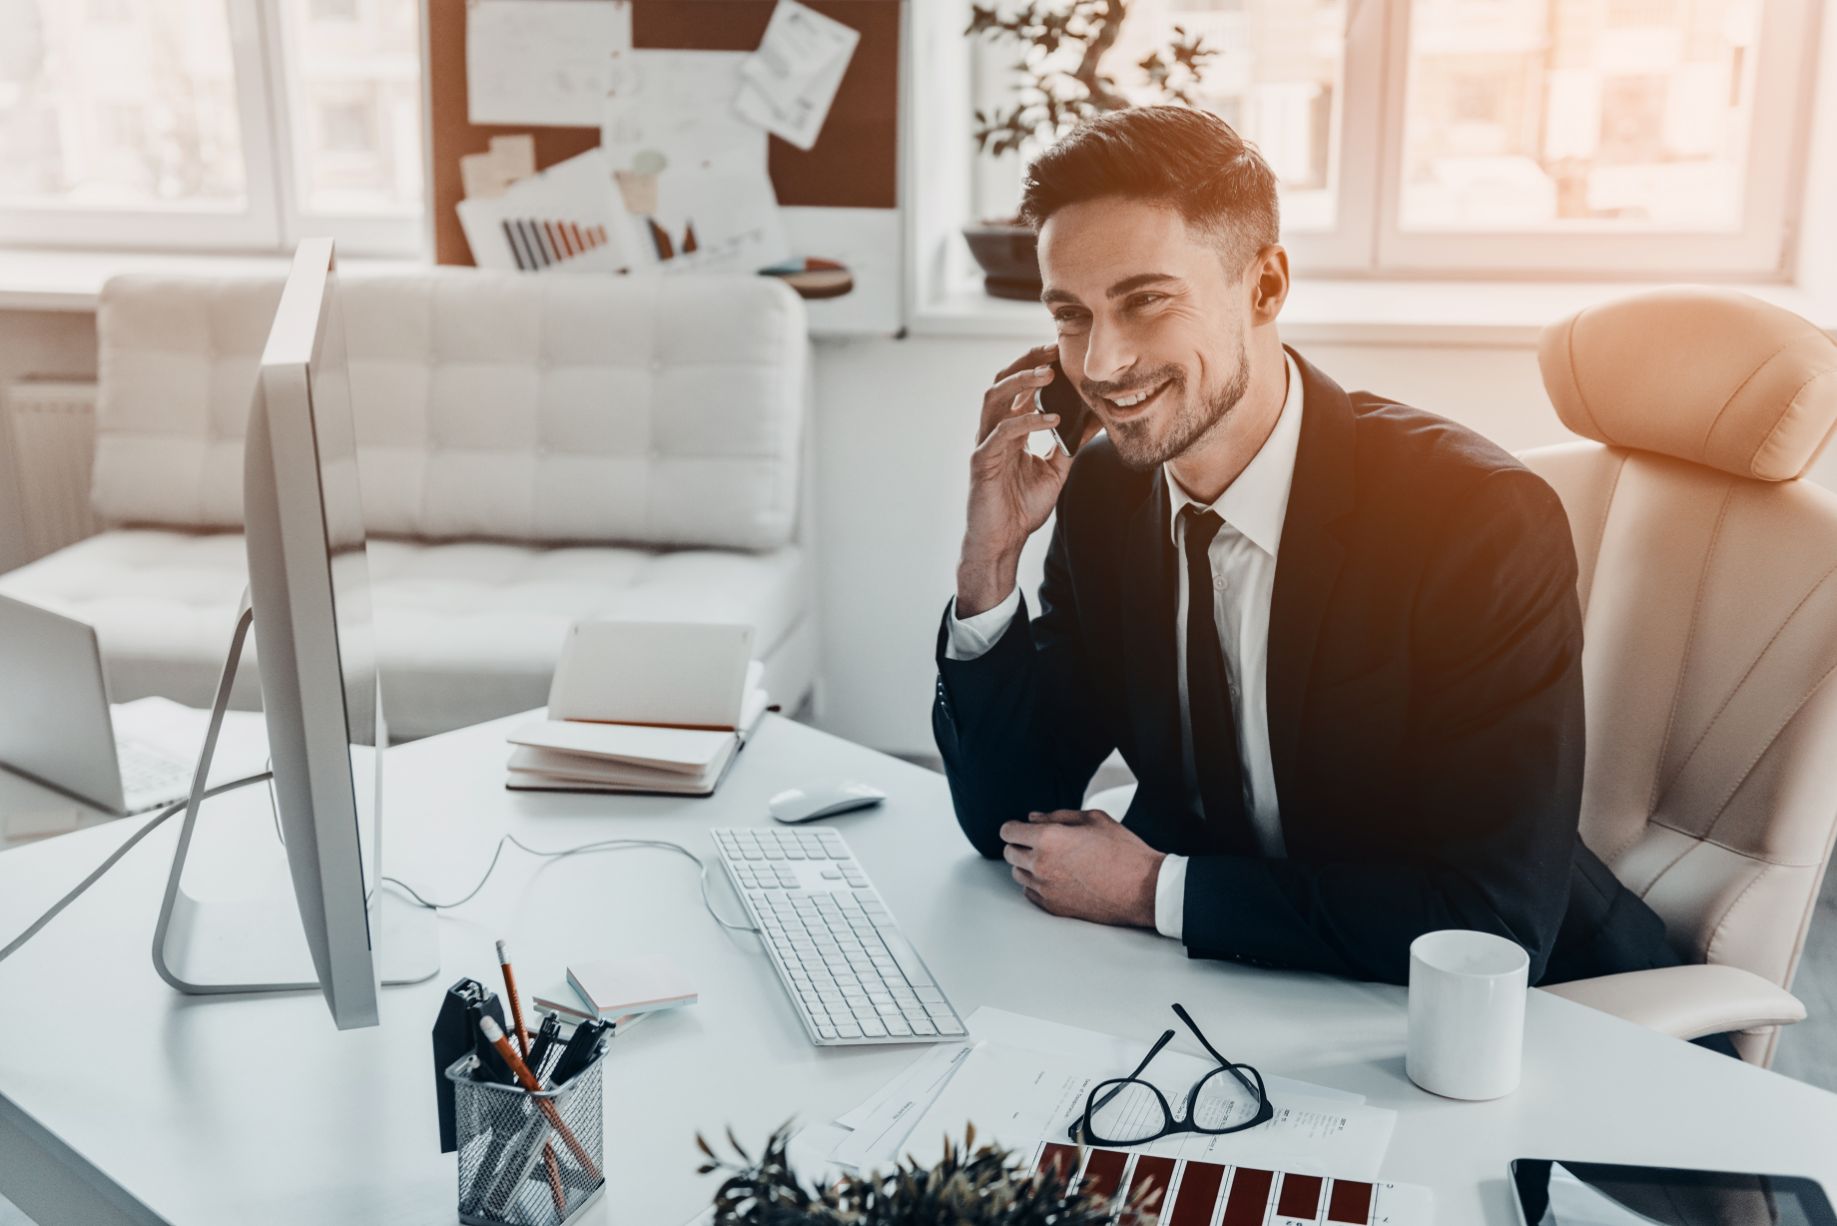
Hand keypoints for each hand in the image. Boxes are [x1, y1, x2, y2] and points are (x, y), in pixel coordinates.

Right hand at [957, 343, 1072, 616]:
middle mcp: (993, 431)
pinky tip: (1050, 419)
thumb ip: (1069, 444)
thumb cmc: (1022, 508)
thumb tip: (1096, 420)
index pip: (1019, 388)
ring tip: (1048, 375)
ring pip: (994, 398)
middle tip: (1052, 351)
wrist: (1003, 542)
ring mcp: (985, 444)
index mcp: (1009, 430)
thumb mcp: (1055, 470)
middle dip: (1026, 363)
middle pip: (1001, 382)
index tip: (1060, 352)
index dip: (1036, 366)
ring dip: (1021, 382)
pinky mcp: (981, 462)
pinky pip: (1001, 433)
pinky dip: (1026, 421)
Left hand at [999, 809, 1164, 928]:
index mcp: (1048, 838)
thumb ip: (1058, 816)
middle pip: (1010, 853)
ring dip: (1027, 865)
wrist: (1143, 888)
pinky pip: (1030, 893)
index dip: (1014, 827)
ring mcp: (1046, 888)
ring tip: (1051, 860)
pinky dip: (1037, 884)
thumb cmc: (1123, 851)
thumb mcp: (1094, 819)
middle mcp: (1041, 865)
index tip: (1020, 828)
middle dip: (1019, 845)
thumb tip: (1033, 818)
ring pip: (1018, 874)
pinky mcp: (1054, 907)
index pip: (1009, 832)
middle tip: (1037, 842)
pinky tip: (1056, 878)